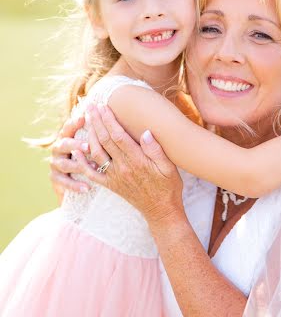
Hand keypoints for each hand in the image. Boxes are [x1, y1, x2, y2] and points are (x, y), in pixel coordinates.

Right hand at [49, 115, 90, 194]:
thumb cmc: (87, 155)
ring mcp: (55, 163)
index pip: (69, 127)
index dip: (75, 122)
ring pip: (64, 164)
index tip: (84, 117)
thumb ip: (96, 134)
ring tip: (93, 167)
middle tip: (89, 147)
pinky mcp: (55, 178)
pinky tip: (87, 188)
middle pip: (64, 144)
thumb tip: (112, 120)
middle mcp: (58, 148)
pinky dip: (75, 185)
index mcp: (66, 136)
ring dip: (79, 166)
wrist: (73, 179)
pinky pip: (64, 182)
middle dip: (76, 145)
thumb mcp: (90, 144)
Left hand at [71, 104, 183, 224]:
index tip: (103, 106)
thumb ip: (156, 150)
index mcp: (137, 161)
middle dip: (96, 121)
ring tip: (86, 120)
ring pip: (96, 153)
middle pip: (105, 140)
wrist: (161, 210)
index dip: (109, 119)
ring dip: (89, 135)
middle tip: (90, 106)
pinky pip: (92, 173)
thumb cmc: (168, 187)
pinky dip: (81, 162)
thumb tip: (146, 132)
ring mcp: (115, 177)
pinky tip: (76, 150)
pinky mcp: (110, 185)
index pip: (118, 136)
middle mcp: (123, 168)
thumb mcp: (169, 168)